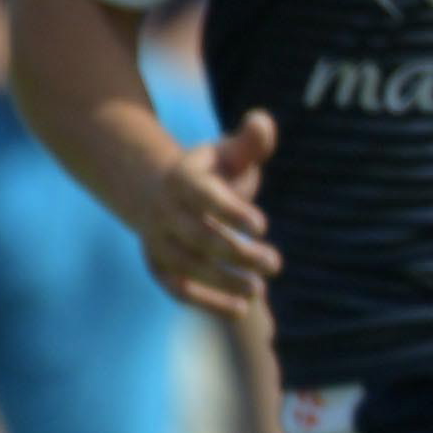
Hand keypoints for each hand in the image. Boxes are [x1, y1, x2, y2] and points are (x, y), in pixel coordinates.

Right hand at [140, 112, 286, 322]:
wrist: (163, 192)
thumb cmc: (212, 171)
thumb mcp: (231, 152)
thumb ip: (251, 141)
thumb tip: (262, 122)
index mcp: (183, 180)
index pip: (204, 196)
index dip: (230, 211)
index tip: (263, 225)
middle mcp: (165, 212)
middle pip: (197, 236)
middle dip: (236, 253)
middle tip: (275, 264)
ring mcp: (157, 240)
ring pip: (185, 265)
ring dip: (222, 280)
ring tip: (259, 289)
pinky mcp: (159, 265)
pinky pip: (177, 288)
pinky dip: (206, 302)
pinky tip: (241, 311)